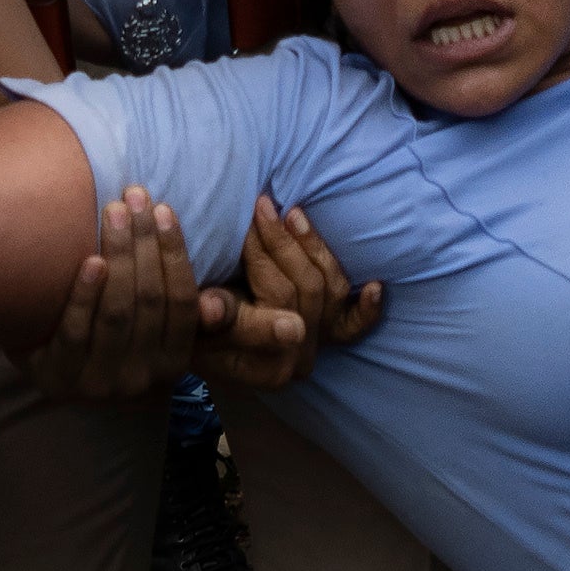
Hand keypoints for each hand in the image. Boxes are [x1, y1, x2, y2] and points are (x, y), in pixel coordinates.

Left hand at [19, 187, 202, 403]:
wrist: (47, 369)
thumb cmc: (106, 336)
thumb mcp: (150, 330)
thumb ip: (182, 313)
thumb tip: (216, 302)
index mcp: (173, 362)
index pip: (182, 302)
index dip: (175, 253)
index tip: (163, 209)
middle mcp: (143, 377)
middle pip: (150, 300)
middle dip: (145, 242)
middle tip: (134, 196)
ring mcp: (100, 383)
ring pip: (117, 312)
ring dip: (119, 256)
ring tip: (113, 211)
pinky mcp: (61, 379)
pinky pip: (77, 331)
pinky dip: (86, 294)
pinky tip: (91, 260)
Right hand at [192, 194, 383, 392]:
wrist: (205, 339)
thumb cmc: (194, 326)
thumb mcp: (194, 319)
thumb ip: (214, 313)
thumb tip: (211, 307)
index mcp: (267, 365)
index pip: (277, 296)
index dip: (263, 254)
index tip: (249, 219)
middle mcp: (300, 362)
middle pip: (306, 289)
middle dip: (283, 243)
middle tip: (263, 206)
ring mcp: (320, 347)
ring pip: (331, 291)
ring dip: (314, 248)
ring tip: (292, 213)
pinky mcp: (332, 337)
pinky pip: (355, 324)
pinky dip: (366, 307)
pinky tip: (376, 287)